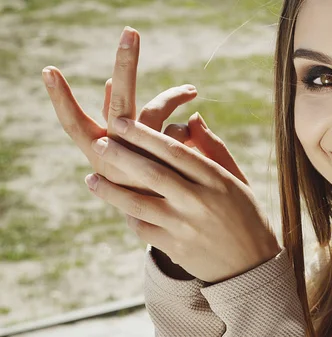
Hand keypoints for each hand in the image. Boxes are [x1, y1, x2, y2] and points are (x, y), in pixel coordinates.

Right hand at [42, 26, 198, 196]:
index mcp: (101, 154)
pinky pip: (178, 129)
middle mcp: (118, 155)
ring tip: (191, 90)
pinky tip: (189, 129)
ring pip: (154, 110)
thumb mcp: (127, 154)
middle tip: (131, 32)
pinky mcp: (172, 162)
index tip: (49, 71)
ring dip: (171, 95)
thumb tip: (113, 84)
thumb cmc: (143, 186)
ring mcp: (146, 159)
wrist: (173, 226)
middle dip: (125, 66)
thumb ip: (121, 119)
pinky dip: (182, 125)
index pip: (75, 123)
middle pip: (118, 105)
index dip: (61, 99)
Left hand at [85, 118, 280, 282]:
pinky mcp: (175, 248)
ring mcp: (185, 226)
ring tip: (90, 179)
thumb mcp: (237, 179)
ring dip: (110, 190)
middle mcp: (199, 201)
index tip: (120, 122)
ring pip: (138, 203)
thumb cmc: (246, 215)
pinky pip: (142, 228)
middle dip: (121, 155)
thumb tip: (191, 117)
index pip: (174, 151)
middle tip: (99, 142)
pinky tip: (118, 206)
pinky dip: (128, 215)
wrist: (251, 266)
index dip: (144, 134)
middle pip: (152, 173)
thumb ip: (214, 148)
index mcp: (216, 179)